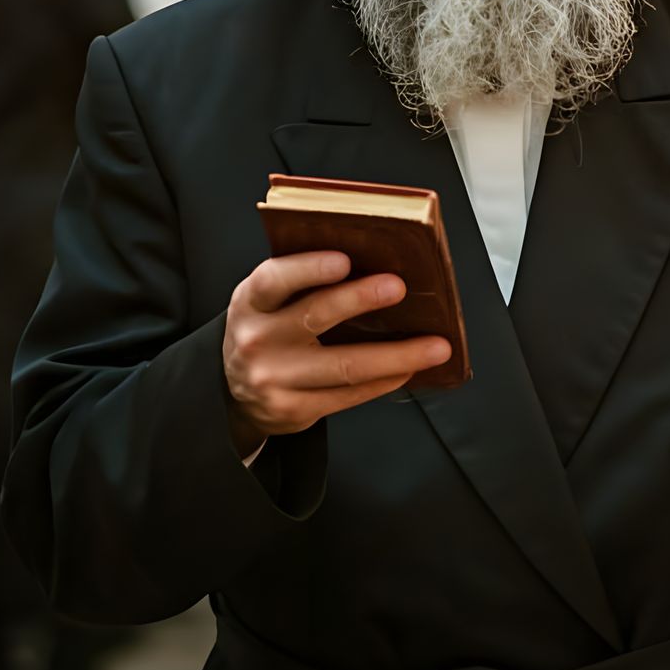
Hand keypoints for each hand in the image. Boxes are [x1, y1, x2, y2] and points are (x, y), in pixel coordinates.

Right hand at [222, 251, 450, 457]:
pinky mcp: (294, 410)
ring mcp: (275, 379)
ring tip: (436, 345)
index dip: (309, 268)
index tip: (344, 260)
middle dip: (360, 299)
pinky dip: (385, 380)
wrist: (234, 392)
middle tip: (398, 287)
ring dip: (397, 354)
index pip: (275, 279)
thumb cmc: (266, 330)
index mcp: (251, 302)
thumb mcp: (266, 301)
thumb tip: (370, 261)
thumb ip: (301, 282)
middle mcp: (258, 340)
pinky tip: (409, 368)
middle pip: (315, 316)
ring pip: (345, 365)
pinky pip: (349, 395)